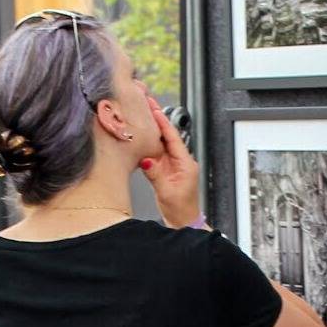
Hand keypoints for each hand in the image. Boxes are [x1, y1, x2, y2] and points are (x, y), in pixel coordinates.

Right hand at [140, 98, 203, 228]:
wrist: (184, 222)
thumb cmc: (181, 209)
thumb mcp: (166, 191)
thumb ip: (156, 174)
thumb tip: (146, 159)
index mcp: (185, 163)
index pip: (173, 137)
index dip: (163, 123)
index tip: (154, 109)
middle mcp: (180, 161)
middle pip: (167, 136)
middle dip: (157, 120)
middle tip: (146, 104)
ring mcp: (173, 165)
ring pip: (161, 144)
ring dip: (151, 130)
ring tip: (141, 116)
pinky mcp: (166, 170)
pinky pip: (156, 154)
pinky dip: (149, 144)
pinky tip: (141, 137)